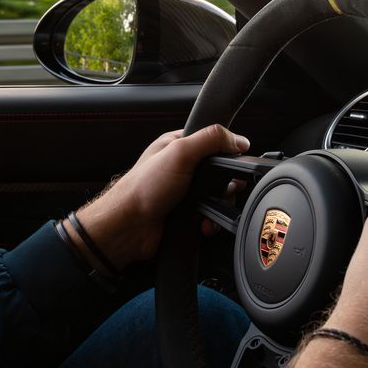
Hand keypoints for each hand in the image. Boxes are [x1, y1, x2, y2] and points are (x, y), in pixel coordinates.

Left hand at [72, 124, 248, 270]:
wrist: (128, 227)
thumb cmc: (143, 188)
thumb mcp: (179, 153)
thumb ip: (211, 140)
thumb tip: (239, 139)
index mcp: (177, 146)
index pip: (213, 141)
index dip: (227, 152)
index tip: (235, 163)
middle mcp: (180, 168)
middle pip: (220, 172)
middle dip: (226, 185)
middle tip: (223, 190)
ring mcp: (183, 192)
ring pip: (217, 197)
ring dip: (219, 206)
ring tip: (210, 209)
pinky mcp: (185, 214)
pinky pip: (209, 217)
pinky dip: (211, 222)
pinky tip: (203, 224)